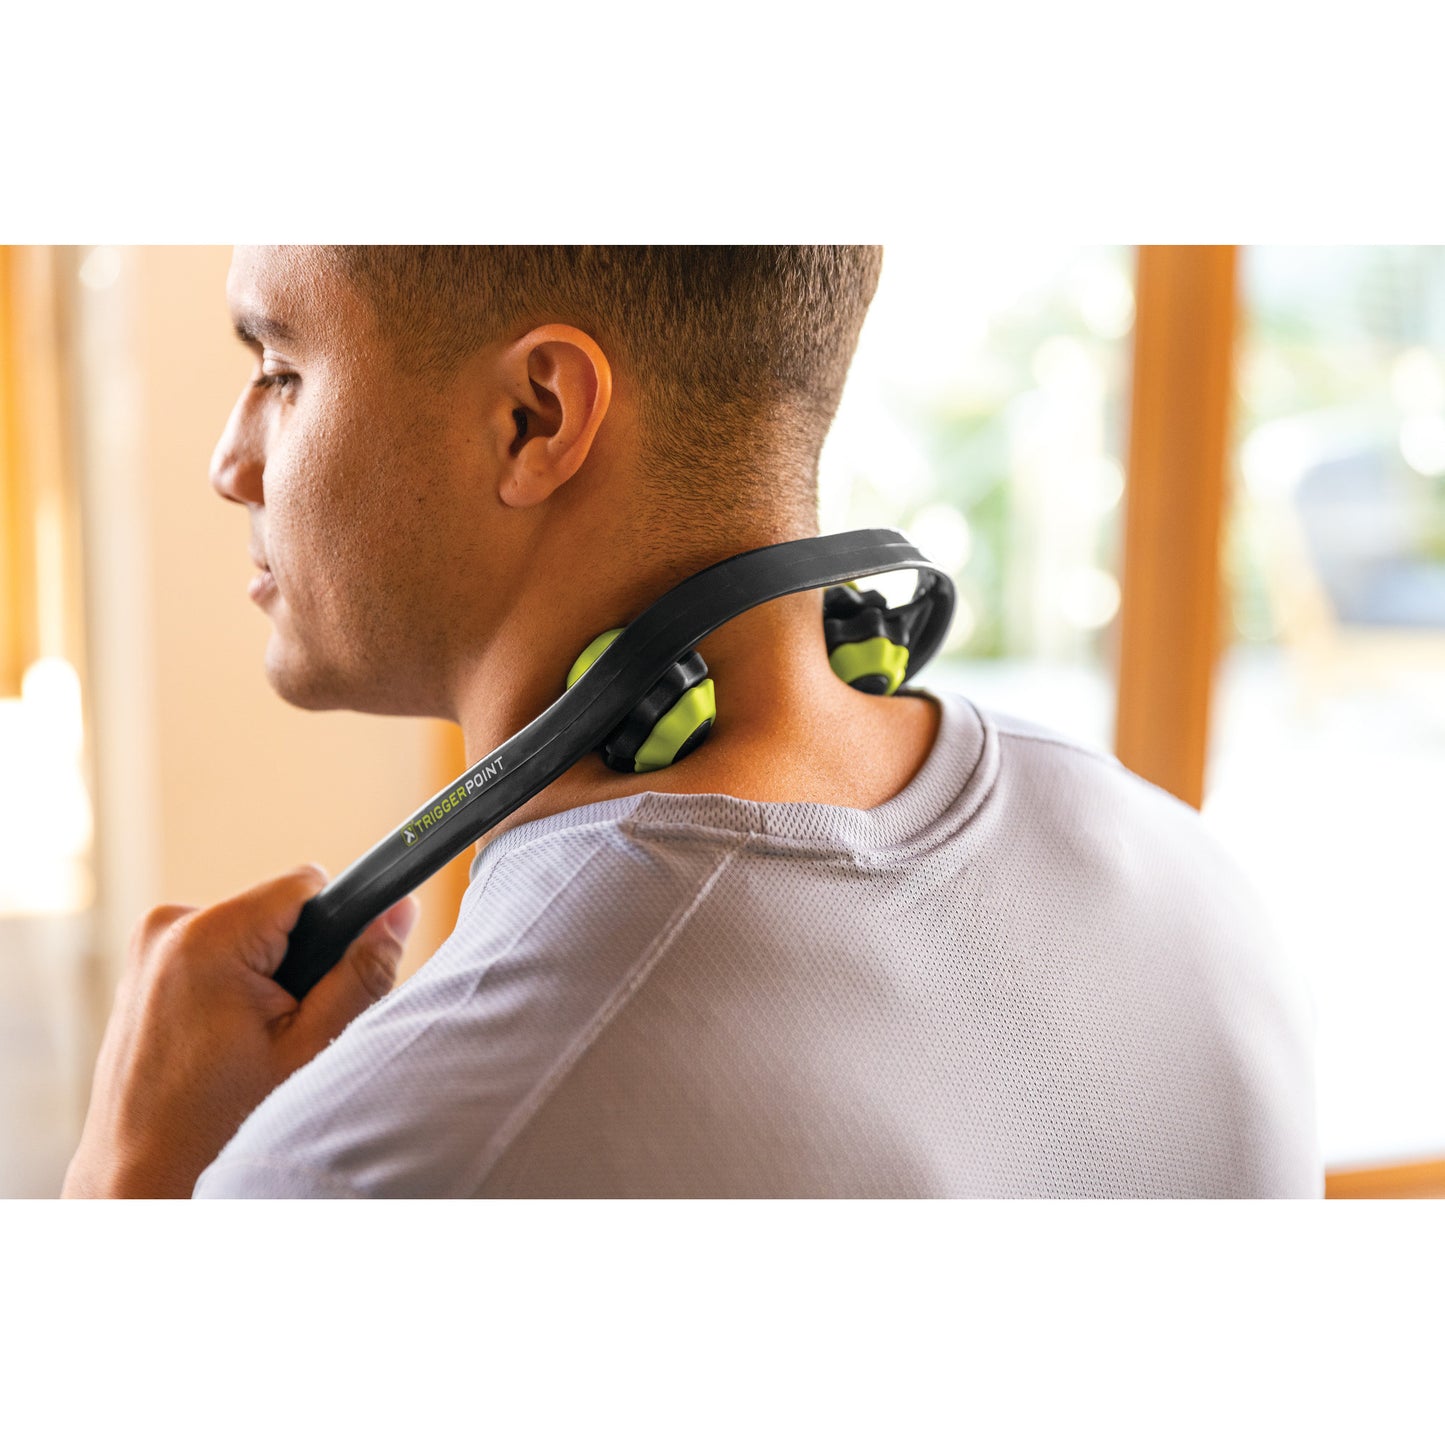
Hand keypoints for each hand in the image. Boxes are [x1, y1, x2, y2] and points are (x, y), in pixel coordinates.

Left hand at [61, 864, 419, 1198]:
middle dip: (298, 962)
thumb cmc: (220, 1128)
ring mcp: (146, 951)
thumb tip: (401, 910)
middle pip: (278, 914)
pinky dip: (233, 992)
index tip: (329, 982)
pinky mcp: (140, 974)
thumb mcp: (313, 1048)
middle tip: (285, 1035)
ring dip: (265, 981)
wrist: (140, 1184)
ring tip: (252, 1050)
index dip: (335, 929)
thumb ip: (363, 971)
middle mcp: (167, 928)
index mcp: (208, 936)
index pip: (307, 885)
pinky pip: (214, 958)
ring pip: (249, 938)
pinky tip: (225, 1050)